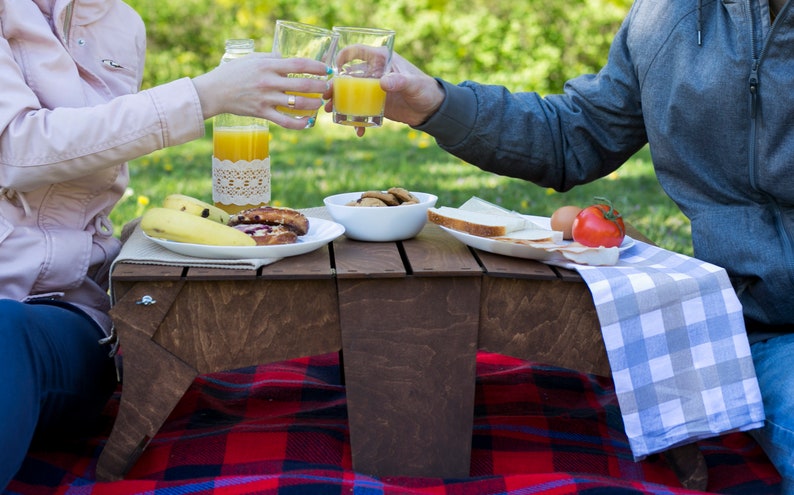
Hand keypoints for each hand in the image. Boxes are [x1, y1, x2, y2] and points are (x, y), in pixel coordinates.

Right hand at [192, 53, 330, 129]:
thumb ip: (271, 57)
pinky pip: (285, 121)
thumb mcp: (252, 59)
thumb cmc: (232, 73)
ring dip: (313, 104)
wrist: (214, 92)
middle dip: (319, 87)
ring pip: (297, 104)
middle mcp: (269, 82)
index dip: (316, 67)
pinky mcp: (262, 113)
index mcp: (268, 66)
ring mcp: (266, 99)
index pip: (298, 64)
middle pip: (302, 85)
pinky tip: (308, 123)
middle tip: (326, 88)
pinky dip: (299, 124)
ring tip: (318, 103)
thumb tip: (287, 58)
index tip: (326, 69)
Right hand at [323, 53, 444, 136]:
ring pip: (350, 93)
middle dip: (335, 86)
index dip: (342, 57)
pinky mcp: (375, 103)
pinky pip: (360, 109)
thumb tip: (383, 82)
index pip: (357, 51)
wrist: (431, 110)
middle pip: (348, 75)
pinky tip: (358, 130)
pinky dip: (357, 119)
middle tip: (325, 96)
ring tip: (331, 112)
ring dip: (339, 102)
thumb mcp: (413, 85)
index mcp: (381, 60)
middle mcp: (374, 72)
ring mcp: (373, 88)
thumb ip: (400, 81)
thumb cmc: (425, 90)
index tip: (333, 69)